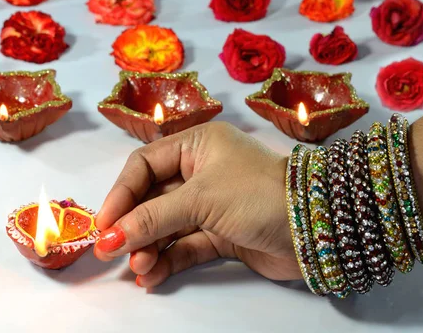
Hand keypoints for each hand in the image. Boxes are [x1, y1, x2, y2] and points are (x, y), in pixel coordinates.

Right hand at [94, 122, 301, 287]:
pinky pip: (185, 246)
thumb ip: (152, 219)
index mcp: (196, 146)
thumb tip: (108, 238)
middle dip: (133, 226)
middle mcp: (200, 172)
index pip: (144, 166)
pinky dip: (167, 261)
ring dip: (148, 248)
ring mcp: (211, 205)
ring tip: (138, 269)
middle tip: (113, 252)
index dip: (120, 194)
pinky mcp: (221, 234)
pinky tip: (151, 277)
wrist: (319, 227)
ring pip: (167, 227)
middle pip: (152, 199)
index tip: (103, 223)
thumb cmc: (257, 194)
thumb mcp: (200, 199)